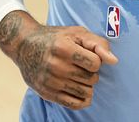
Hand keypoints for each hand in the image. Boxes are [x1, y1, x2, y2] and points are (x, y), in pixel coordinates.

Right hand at [0, 12, 117, 109]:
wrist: (25, 46)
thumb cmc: (56, 38)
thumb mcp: (77, 33)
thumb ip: (98, 44)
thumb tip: (114, 61)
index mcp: (64, 49)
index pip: (96, 63)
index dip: (96, 60)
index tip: (87, 55)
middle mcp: (56, 67)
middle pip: (91, 79)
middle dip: (91, 72)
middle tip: (81, 65)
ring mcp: (50, 82)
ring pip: (85, 92)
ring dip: (87, 85)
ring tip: (78, 75)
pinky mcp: (47, 94)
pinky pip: (74, 104)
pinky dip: (83, 99)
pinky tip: (80, 91)